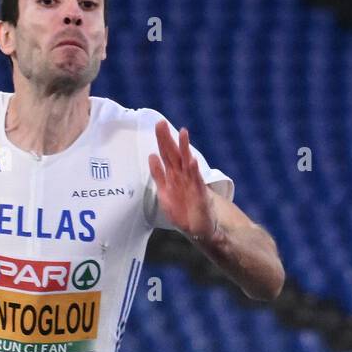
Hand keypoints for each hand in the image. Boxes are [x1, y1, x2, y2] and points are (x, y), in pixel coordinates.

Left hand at [148, 120, 215, 241]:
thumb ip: (158, 174)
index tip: (158, 125)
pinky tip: (191, 161)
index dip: (162, 140)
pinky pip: (196, 181)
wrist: (197, 228)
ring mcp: (192, 183)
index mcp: (174, 174)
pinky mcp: (200, 194)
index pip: (166, 154)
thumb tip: (151, 156)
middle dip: (168, 139)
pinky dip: (194, 171)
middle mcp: (183, 175)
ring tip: (183, 133)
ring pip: (187, 163)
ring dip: (185, 149)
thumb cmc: (181, 209)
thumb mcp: (164, 192)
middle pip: (174, 154)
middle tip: (161, 123)